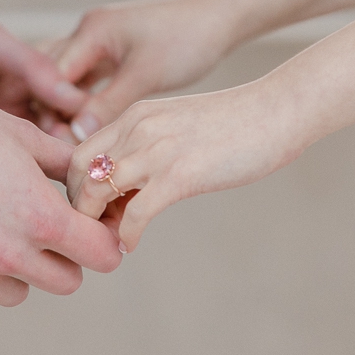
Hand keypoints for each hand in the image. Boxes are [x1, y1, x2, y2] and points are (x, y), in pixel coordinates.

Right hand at [0, 80, 122, 313]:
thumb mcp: (27, 137)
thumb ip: (67, 168)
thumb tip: (95, 182)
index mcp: (43, 216)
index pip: (103, 256)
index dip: (104, 240)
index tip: (93, 228)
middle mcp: (11, 252)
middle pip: (67, 281)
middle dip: (66, 255)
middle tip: (46, 226)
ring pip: (19, 293)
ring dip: (20, 270)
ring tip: (0, 231)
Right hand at [40, 0, 233, 142]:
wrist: (219, 18)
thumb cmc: (188, 40)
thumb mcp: (147, 74)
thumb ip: (108, 103)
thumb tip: (74, 135)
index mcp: (92, 31)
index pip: (52, 75)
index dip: (52, 109)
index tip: (63, 141)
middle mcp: (88, 33)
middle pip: (49, 75)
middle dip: (50, 109)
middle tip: (62, 145)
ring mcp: (99, 43)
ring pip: (66, 79)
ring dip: (66, 107)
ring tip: (74, 142)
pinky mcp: (112, 54)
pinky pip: (85, 80)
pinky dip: (83, 103)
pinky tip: (90, 129)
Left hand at [65, 80, 303, 252]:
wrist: (278, 110)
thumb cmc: (237, 122)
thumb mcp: (178, 124)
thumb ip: (150, 144)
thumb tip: (134, 179)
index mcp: (135, 115)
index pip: (77, 151)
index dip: (76, 186)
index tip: (94, 209)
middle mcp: (137, 128)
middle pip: (75, 172)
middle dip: (77, 206)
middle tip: (96, 229)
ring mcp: (156, 151)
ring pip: (94, 192)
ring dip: (94, 225)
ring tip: (111, 240)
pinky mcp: (180, 175)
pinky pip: (134, 213)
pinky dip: (126, 235)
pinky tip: (133, 244)